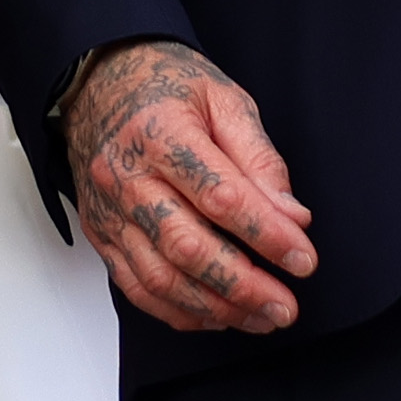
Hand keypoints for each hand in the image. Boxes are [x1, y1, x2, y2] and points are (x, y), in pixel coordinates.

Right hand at [61, 39, 315, 333]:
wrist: (97, 84)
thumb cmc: (164, 87)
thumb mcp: (224, 99)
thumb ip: (259, 159)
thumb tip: (291, 216)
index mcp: (161, 132)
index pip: (220, 196)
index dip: (267, 234)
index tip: (303, 258)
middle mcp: (127, 176)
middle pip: (188, 247)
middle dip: (244, 286)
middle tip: (286, 306)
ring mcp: (109, 211)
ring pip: (161, 278)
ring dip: (217, 308)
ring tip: (261, 317)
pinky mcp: (101, 235)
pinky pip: (137, 288)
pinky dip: (180, 312)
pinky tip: (217, 315)